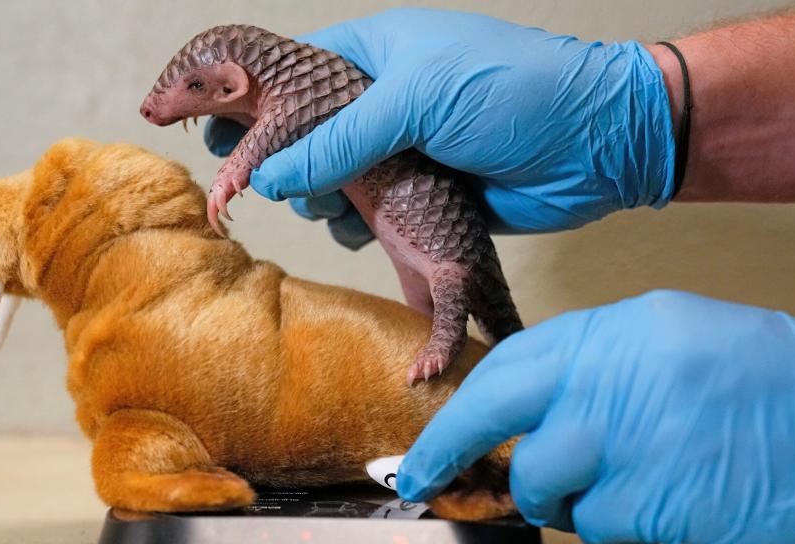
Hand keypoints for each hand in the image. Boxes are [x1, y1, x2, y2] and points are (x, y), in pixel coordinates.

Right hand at [209, 8, 675, 234]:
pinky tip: (377, 231)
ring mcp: (402, 157)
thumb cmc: (514, 93)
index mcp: (374, 61)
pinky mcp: (425, 202)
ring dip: (326, 203)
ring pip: (329, 188)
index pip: (287, 75)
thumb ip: (337, 138)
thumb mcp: (418, 99)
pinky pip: (371, 221)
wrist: (596, 145)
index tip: (197, 123)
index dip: (241, 99)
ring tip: (346, 205)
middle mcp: (382, 108)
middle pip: (298, 140)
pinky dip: (363, 230)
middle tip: (284, 182)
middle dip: (285, 166)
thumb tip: (264, 175)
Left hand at [397, 290, 794, 543]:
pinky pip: (600, 525)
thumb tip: (541, 415)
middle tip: (421, 478)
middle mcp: (616, 371)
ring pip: (542, 479)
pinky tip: (656, 513)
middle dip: (449, 447)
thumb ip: (606, 373)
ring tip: (607, 494)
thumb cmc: (788, 386)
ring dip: (558, 500)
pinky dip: (614, 529)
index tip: (435, 435)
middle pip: (496, 408)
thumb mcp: (684, 345)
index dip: (464, 402)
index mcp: (622, 328)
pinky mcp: (661, 495)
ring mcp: (634, 432)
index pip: (511, 361)